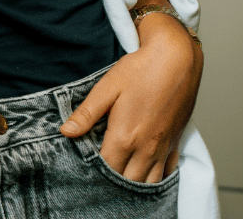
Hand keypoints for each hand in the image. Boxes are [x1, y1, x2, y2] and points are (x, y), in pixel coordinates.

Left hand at [58, 13, 201, 182]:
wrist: (177, 58)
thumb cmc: (142, 69)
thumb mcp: (107, 87)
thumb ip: (86, 113)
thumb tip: (66, 131)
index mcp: (125, 136)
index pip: (106, 170)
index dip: (93, 175)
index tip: (82, 172)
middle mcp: (146, 147)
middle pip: (128, 181)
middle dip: (112, 184)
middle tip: (98, 179)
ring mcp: (163, 147)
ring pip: (150, 182)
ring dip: (134, 185)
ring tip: (119, 181)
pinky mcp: (175, 141)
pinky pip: (168, 171)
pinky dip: (156, 178)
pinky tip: (146, 175)